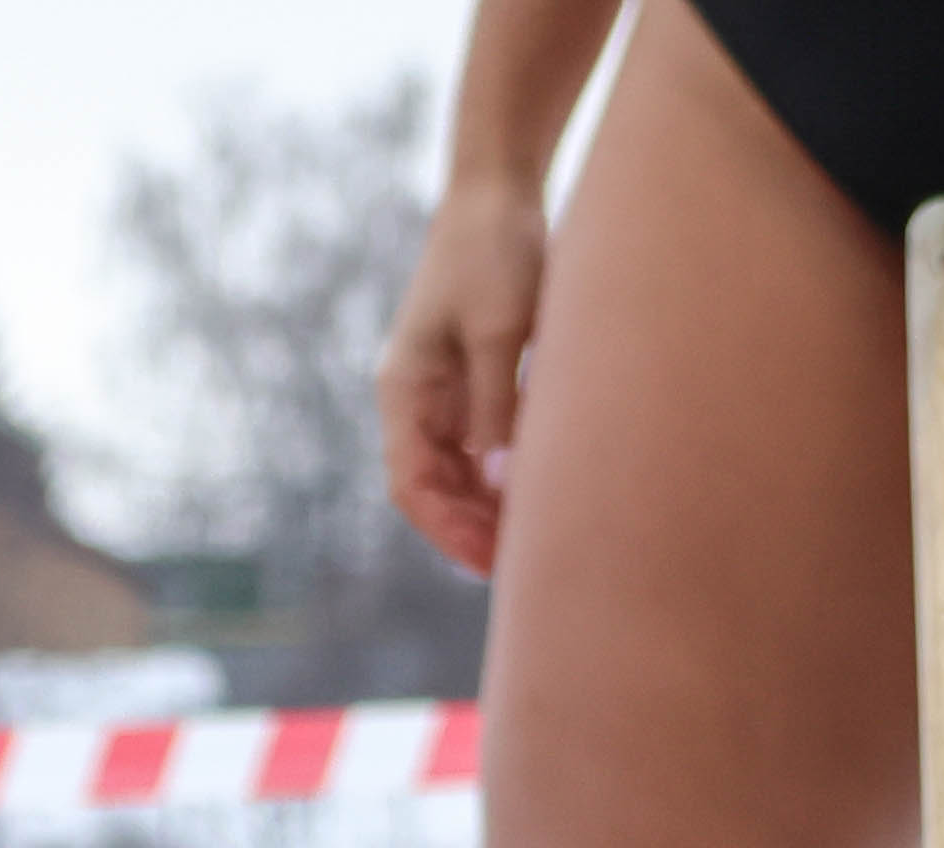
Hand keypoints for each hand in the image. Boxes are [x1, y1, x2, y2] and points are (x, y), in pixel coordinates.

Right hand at [377, 172, 554, 580]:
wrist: (498, 187)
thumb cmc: (493, 250)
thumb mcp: (498, 331)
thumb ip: (497, 407)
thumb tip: (499, 486)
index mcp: (403, 390)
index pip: (412, 485)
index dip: (448, 530)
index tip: (492, 563)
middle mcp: (415, 397)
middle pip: (433, 487)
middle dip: (472, 528)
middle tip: (528, 561)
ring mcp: (443, 387)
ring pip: (459, 469)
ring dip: (490, 504)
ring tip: (538, 533)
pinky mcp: (475, 374)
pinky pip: (483, 441)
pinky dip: (506, 471)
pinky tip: (540, 487)